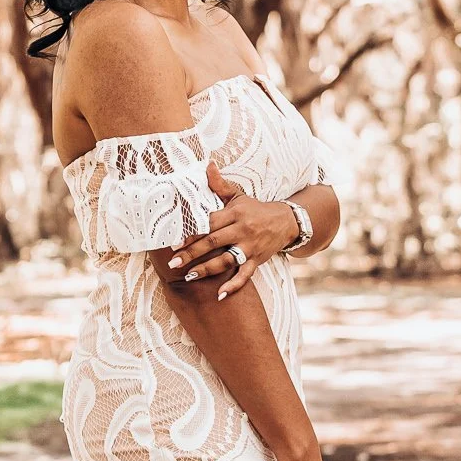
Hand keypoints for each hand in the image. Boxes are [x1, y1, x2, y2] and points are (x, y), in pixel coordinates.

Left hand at [164, 163, 299, 298]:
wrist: (286, 221)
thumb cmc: (255, 209)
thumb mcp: (238, 196)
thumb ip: (219, 185)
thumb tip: (208, 165)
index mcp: (234, 214)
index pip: (209, 223)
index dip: (192, 232)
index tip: (174, 241)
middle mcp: (242, 230)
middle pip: (213, 242)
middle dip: (192, 253)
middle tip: (174, 262)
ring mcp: (250, 247)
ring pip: (226, 260)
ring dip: (207, 269)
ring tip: (189, 276)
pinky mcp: (257, 260)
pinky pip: (245, 275)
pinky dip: (234, 286)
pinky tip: (220, 295)